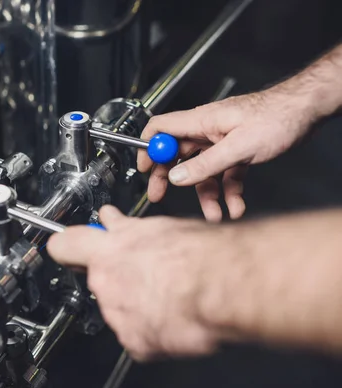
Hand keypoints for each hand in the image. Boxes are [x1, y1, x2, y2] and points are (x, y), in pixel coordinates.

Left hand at [46, 206, 224, 360]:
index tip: (72, 247)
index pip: (64, 245)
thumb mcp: (158, 226)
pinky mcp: (134, 342)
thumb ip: (128, 229)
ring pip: (118, 308)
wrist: (223, 287)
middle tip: (147, 273)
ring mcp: (117, 314)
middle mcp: (105, 281)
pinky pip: (135, 335)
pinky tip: (171, 316)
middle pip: (99, 280)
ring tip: (169, 295)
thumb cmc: (199, 254)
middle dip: (119, 277)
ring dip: (137, 303)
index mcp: (108, 248)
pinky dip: (150, 329)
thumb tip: (115, 222)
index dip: (68, 247)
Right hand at [137, 88, 316, 220]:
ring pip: (203, 170)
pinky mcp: (238, 151)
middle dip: (169, 177)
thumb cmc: (278, 116)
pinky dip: (228, 192)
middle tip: (158, 195)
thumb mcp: (239, 146)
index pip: (161, 129)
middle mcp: (208, 130)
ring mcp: (222, 141)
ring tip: (213, 214)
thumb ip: (206, 164)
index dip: (147, 147)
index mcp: (202, 121)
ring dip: (206, 194)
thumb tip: (177, 177)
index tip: (142, 167)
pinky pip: (225, 175)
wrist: (307, 111)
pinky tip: (236, 207)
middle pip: (177, 154)